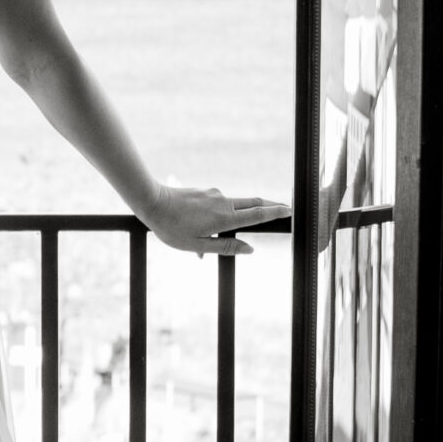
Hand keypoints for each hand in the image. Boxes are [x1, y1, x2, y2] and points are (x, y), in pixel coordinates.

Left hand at [144, 185, 288, 257]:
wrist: (152, 202)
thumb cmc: (171, 228)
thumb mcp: (197, 245)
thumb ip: (225, 247)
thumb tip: (250, 249)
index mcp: (223, 218)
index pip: (257, 215)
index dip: (275, 213)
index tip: (290, 211)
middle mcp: (223, 203)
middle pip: (254, 203)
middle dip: (271, 207)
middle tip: (286, 210)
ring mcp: (215, 195)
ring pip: (236, 205)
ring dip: (239, 216)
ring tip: (223, 236)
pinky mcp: (206, 192)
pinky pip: (219, 205)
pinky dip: (220, 216)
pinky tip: (199, 230)